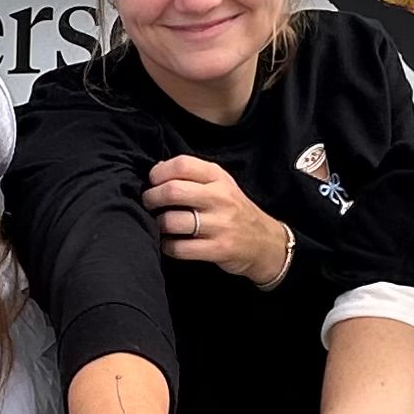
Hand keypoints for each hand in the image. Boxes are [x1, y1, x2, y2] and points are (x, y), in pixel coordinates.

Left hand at [145, 156, 297, 286]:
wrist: (265, 242)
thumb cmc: (234, 210)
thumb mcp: (220, 184)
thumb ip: (192, 175)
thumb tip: (157, 169)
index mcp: (218, 177)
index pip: (181, 164)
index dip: (158, 173)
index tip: (153, 182)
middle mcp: (220, 198)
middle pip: (172, 191)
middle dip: (151, 198)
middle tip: (148, 204)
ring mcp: (220, 224)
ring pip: (172, 221)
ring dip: (157, 224)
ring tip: (158, 224)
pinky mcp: (218, 249)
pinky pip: (179, 248)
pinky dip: (166, 246)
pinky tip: (169, 243)